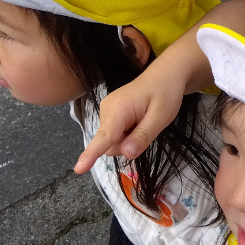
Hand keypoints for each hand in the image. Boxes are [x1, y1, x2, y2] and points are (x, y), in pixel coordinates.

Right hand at [75, 61, 189, 172]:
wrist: (165, 75)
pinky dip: (128, 134)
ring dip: (129, 140)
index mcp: (118, 109)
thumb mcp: (161, 117)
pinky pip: (115, 134)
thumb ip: (142, 136)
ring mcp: (106, 111)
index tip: (79, 169)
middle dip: (127, 146)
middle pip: (109, 144)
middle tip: (147, 129)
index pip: (104, 136)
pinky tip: (138, 121)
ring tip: (144, 122)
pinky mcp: (110, 114)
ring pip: (112, 141)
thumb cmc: (166, 94)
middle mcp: (106, 110)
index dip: (91, 154)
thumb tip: (125, 153)